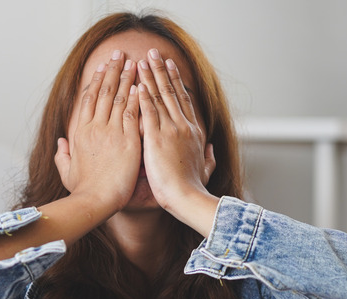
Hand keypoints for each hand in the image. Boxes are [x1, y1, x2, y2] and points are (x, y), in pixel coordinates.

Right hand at [55, 50, 140, 211]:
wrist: (95, 200)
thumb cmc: (82, 190)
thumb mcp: (67, 171)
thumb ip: (63, 154)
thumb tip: (61, 142)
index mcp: (80, 132)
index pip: (88, 100)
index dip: (96, 81)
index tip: (102, 68)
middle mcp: (94, 127)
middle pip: (104, 92)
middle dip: (112, 70)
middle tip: (119, 53)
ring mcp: (110, 132)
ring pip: (119, 97)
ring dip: (126, 77)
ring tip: (133, 61)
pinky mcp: (127, 140)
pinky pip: (132, 113)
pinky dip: (136, 97)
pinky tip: (141, 84)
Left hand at [137, 49, 216, 216]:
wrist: (188, 198)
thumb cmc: (194, 189)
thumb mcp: (206, 170)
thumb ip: (209, 157)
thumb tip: (210, 149)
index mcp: (194, 132)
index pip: (183, 101)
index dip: (176, 82)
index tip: (171, 67)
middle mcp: (183, 126)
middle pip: (171, 92)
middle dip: (162, 70)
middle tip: (155, 53)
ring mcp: (171, 130)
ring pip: (159, 96)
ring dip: (150, 76)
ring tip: (143, 59)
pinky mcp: (156, 138)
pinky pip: (148, 111)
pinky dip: (142, 95)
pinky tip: (137, 82)